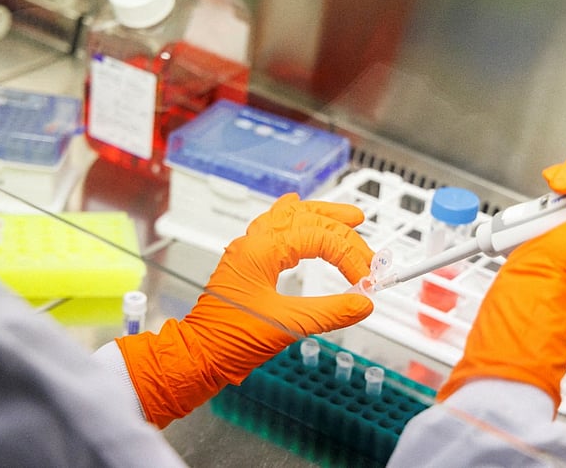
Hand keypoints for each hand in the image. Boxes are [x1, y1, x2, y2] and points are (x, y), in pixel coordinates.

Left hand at [117, 193, 374, 427]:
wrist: (197, 355)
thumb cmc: (229, 339)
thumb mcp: (287, 326)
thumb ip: (330, 312)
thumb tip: (363, 303)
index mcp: (261, 249)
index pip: (319, 238)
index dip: (348, 256)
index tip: (366, 280)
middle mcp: (253, 243)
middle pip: (306, 219)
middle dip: (341, 231)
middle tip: (368, 248)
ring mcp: (249, 251)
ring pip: (289, 217)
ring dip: (321, 216)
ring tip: (348, 217)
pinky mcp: (248, 264)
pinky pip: (273, 228)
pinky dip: (294, 220)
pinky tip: (299, 210)